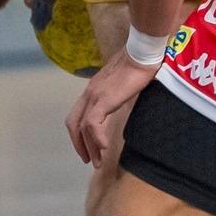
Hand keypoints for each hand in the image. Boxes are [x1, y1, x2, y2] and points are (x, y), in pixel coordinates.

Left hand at [66, 47, 158, 168]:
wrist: (142, 53)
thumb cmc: (139, 65)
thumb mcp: (123, 84)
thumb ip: (118, 93)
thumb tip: (123, 102)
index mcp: (93, 89)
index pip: (77, 115)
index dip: (79, 134)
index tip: (88, 147)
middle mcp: (90, 93)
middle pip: (73, 123)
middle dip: (79, 145)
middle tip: (88, 160)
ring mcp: (94, 95)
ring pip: (82, 127)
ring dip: (89, 147)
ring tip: (97, 161)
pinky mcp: (103, 99)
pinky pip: (93, 124)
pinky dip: (96, 138)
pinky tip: (105, 147)